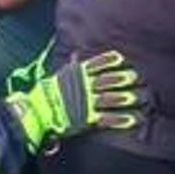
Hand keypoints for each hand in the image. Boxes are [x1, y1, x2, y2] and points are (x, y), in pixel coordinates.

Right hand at [6, 50, 146, 153]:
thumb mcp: (59, 76)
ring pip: (109, 98)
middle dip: (122, 78)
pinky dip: (120, 119)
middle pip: (106, 81)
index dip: (109, 61)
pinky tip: (132, 119)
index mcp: (77, 75)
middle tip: (136, 76)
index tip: (121, 58)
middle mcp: (83, 87)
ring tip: (137, 97)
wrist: (37, 113)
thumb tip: (76, 54)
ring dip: (124, 98)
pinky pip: (106, 118)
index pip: (95, 65)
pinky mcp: (87, 118)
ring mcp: (86, 103)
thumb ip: (71, 66)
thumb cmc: (48, 93)